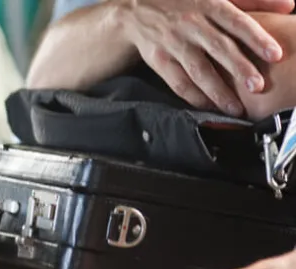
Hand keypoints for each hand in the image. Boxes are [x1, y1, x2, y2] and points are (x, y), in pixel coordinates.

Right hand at [119, 0, 291, 115]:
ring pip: (198, 70)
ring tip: (235, 108)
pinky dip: (193, 96)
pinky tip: (208, 106)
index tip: (275, 54)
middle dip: (239, 69)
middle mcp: (191, 25)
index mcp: (209, 4)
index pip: (237, 22)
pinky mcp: (158, 59)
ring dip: (217, 91)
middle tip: (258, 86)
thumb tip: (289, 5)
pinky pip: (177, 82)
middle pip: (219, 49)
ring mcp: (174, 44)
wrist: (137, 7)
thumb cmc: (184, 0)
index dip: (257, 38)